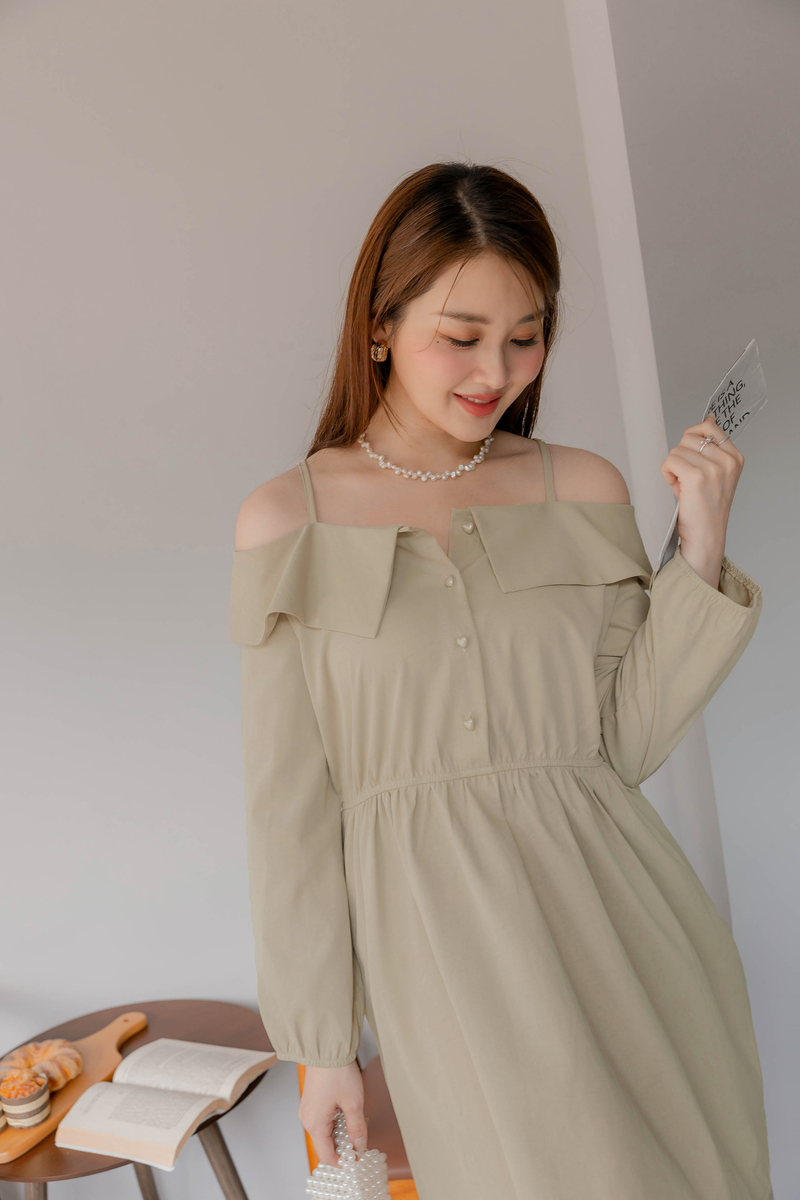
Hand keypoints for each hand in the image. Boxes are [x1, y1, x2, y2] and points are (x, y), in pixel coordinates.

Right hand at [298, 1061, 367, 1167]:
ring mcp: (308, 1110)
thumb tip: (360, 1146)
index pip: (327, 1156)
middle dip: (342, 1148)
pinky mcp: (311, 1101)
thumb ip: (357, 1128)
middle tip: (361, 1145)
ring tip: (356, 1129)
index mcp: (315, 1124)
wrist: (326, 1048)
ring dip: (340, 1135)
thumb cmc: (337, 1073)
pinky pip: (322, 1121)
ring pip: (324, 1133)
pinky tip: (347, 1116)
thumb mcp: (353, 1103)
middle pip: (325, 1145)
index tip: (358, 1162)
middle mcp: (307, 1120)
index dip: (343, 1162)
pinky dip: (335, 1124)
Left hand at [660, 415, 744, 589]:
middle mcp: (728, 461)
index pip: (709, 427)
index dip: (692, 439)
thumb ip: (711, 447)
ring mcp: (713, 468)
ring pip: (677, 450)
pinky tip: (676, 488)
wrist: (706, 535)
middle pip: (689, 437)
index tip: (691, 457)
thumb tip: (708, 419)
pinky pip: (670, 461)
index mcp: (735, 457)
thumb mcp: (715, 472)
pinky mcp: (696, 477)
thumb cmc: (706, 507)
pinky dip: (667, 474)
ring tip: (683, 485)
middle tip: (686, 477)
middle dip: (681, 455)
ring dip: (673, 467)